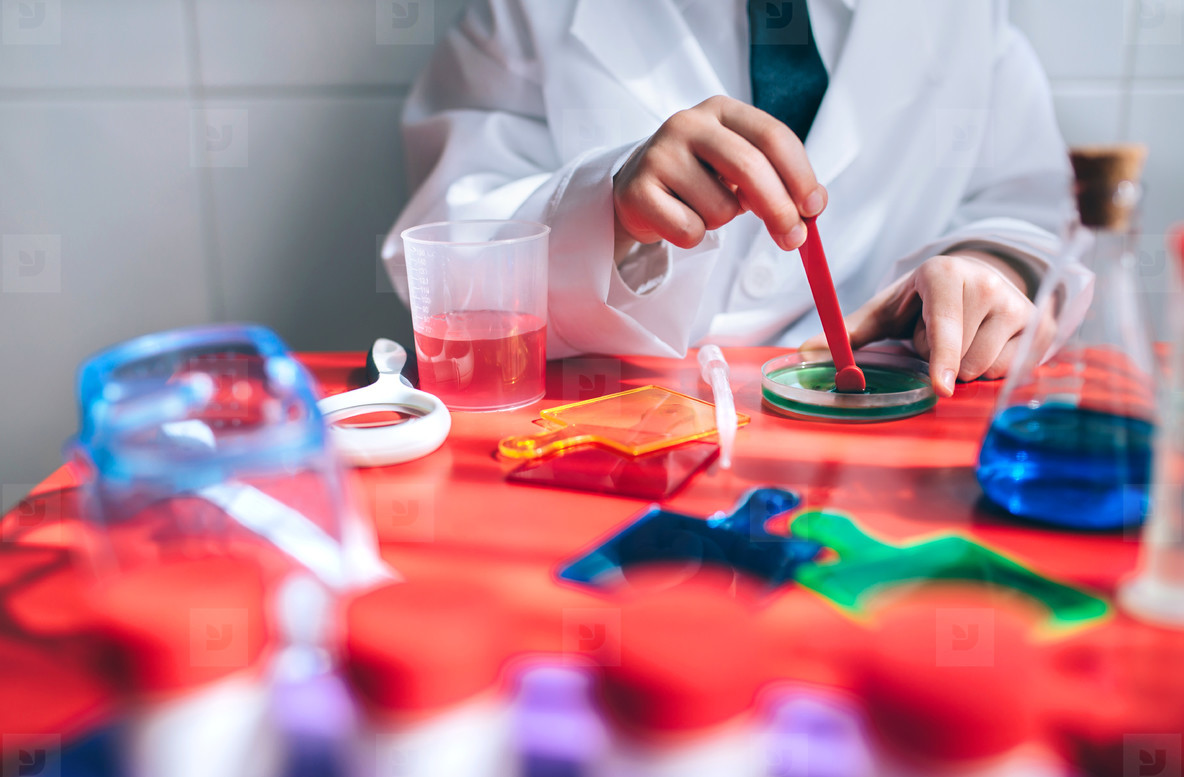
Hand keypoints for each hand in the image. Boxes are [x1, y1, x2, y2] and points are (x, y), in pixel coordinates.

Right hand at [612, 95, 826, 259]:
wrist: (639, 189)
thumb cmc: (700, 178)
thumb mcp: (741, 168)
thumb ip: (779, 181)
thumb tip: (812, 208)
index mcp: (722, 111)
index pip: (773, 136)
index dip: (800, 176)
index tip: (813, 209)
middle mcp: (688, 123)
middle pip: (750, 167)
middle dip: (779, 210)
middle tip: (792, 238)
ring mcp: (659, 154)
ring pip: (720, 208)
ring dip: (721, 221)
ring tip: (701, 208)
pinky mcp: (638, 190)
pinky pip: (689, 230)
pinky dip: (692, 236)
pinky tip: (678, 217)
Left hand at [800, 252, 1053, 396]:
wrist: (977, 281)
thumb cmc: (921, 303)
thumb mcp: (886, 312)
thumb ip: (848, 332)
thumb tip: (803, 352)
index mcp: (943, 273)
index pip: (945, 325)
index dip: (940, 356)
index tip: (940, 387)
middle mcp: (987, 283)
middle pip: (960, 357)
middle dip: (940, 360)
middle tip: (935, 338)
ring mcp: (1020, 305)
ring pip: (985, 367)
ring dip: (965, 367)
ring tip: (961, 341)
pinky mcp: (1041, 328)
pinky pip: (1010, 371)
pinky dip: (992, 369)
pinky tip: (985, 346)